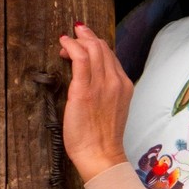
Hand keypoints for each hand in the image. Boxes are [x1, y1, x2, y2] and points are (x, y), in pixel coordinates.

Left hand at [58, 23, 133, 182]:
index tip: (84, 44)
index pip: (111, 56)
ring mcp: (101, 84)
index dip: (96, 46)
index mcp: (124, 85)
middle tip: (75, 34)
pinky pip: (80, 58)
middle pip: (102, 48)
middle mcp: (115, 81)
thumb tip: (93, 81)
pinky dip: (72, 46)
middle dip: (87, 37)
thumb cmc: (102, 138)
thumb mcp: (112, 109)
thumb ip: (107, 92)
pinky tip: (64, 43)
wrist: (100, 154)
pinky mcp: (84, 90)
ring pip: (92, 49)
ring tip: (67, 39)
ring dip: (78, 40)